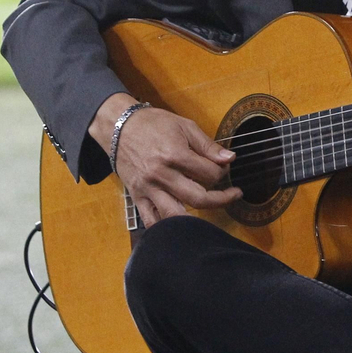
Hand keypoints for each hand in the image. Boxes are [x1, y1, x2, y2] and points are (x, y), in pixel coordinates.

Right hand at [89, 93, 240, 227]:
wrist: (120, 127)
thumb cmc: (154, 124)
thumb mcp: (185, 126)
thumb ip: (208, 145)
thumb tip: (230, 159)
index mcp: (175, 155)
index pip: (209, 174)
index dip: (223, 172)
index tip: (224, 168)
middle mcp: (161, 175)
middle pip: (198, 199)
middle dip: (220, 199)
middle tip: (232, 194)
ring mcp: (148, 189)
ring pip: (176, 215)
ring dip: (196, 217)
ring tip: (208, 209)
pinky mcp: (137, 197)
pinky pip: (151, 221)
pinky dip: (166, 228)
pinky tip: (180, 224)